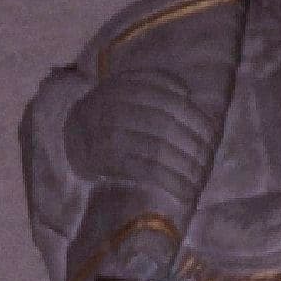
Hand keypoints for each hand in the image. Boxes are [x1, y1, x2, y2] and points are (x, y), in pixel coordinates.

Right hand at [65, 62, 221, 213]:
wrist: (68, 141)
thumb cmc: (109, 120)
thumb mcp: (126, 95)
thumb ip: (154, 88)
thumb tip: (185, 93)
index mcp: (120, 88)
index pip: (167, 100)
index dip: (193, 117)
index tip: (212, 134)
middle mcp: (110, 107)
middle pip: (165, 125)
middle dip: (192, 144)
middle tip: (209, 161)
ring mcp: (103, 133)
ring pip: (157, 148)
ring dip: (185, 166)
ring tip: (200, 181)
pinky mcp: (100, 160)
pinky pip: (143, 170)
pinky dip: (168, 181)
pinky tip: (185, 192)